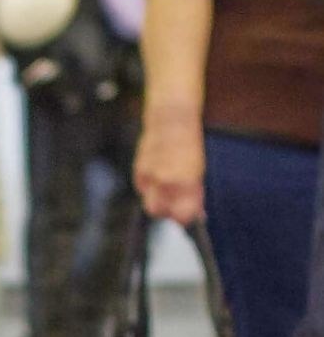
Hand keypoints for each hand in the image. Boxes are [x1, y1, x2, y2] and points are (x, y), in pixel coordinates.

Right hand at [134, 108, 204, 225]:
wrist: (171, 119)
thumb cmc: (190, 145)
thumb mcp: (199, 171)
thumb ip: (195, 195)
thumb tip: (197, 215)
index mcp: (186, 184)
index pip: (182, 217)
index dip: (186, 217)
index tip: (190, 214)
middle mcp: (166, 183)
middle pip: (159, 212)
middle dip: (168, 210)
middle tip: (177, 201)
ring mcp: (149, 178)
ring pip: (149, 203)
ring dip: (158, 200)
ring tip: (168, 186)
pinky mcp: (138, 171)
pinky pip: (142, 189)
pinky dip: (150, 186)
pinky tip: (158, 174)